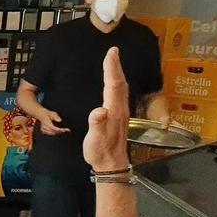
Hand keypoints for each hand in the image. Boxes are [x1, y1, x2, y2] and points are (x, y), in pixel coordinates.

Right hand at [38, 110, 69, 135]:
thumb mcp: (53, 113)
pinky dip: (55, 133)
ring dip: (58, 132)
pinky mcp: (43, 131)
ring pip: (52, 133)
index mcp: (46, 122)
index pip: (53, 128)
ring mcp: (43, 129)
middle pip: (53, 131)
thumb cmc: (48, 114)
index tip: (65, 130)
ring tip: (64, 130)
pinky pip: (50, 133)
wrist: (41, 115)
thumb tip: (60, 120)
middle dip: (60, 131)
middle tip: (67, 130)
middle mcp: (44, 126)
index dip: (59, 130)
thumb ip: (56, 116)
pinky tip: (59, 132)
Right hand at [84, 48, 130, 171]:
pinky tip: (113, 84)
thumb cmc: (101, 152)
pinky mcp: (119, 117)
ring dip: (117, 74)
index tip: (111, 53)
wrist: (111, 165)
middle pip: (120, 83)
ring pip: (121, 88)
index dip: (112, 68)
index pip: (113, 85)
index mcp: (114, 111)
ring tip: (113, 63)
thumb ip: (97, 124)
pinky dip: (116, 84)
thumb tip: (99, 110)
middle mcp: (120, 109)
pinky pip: (118, 94)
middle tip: (113, 51)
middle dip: (116, 66)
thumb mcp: (95, 139)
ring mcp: (121, 113)